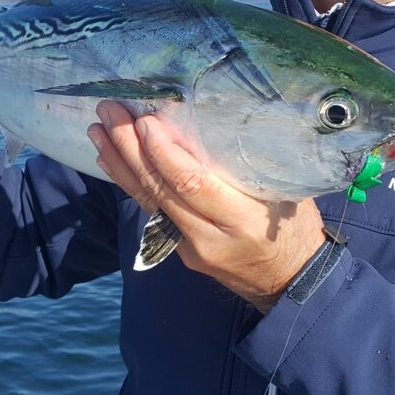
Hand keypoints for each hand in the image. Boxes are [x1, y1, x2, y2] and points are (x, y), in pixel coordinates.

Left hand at [87, 101, 325, 311]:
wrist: (292, 282)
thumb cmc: (296, 229)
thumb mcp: (286, 193)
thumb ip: (250, 165)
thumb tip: (211, 121)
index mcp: (243, 220)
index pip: (193, 184)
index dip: (164, 153)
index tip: (146, 121)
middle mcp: (210, 237)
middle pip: (161, 190)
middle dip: (130, 148)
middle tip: (109, 113)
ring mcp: (190, 248)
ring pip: (148, 201)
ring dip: (120, 162)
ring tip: (98, 130)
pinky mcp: (178, 250)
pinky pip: (150, 211)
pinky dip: (129, 182)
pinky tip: (111, 159)